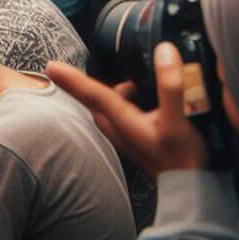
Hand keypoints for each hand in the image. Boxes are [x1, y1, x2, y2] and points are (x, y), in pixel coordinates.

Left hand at [46, 43, 207, 175]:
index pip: (91, 93)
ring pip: (108, 107)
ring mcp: (125, 135)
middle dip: (87, 83)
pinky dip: (125, 101)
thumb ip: (170, 86)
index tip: (50, 66)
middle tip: (83, 69)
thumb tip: (163, 51)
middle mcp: (118, 127)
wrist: (188, 189)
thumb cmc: (181, 159)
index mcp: (122, 120)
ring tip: (130, 79)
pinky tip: (140, 98)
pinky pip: (120, 114)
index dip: (71, 78)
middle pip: (95, 99)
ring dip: (111, 92)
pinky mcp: (135, 139)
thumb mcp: (177, 120)